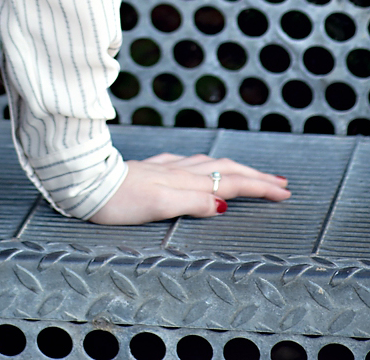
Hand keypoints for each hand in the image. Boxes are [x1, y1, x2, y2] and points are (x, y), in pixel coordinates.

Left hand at [88, 153, 290, 224]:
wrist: (86, 183)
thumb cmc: (119, 201)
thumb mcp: (158, 205)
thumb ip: (192, 203)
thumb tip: (224, 204)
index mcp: (187, 182)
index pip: (232, 183)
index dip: (259, 188)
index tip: (284, 193)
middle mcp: (182, 171)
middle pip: (228, 170)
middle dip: (257, 177)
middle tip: (281, 184)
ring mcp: (168, 167)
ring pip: (211, 164)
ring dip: (237, 170)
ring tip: (252, 174)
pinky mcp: (153, 168)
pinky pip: (190, 163)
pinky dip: (207, 166)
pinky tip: (201, 166)